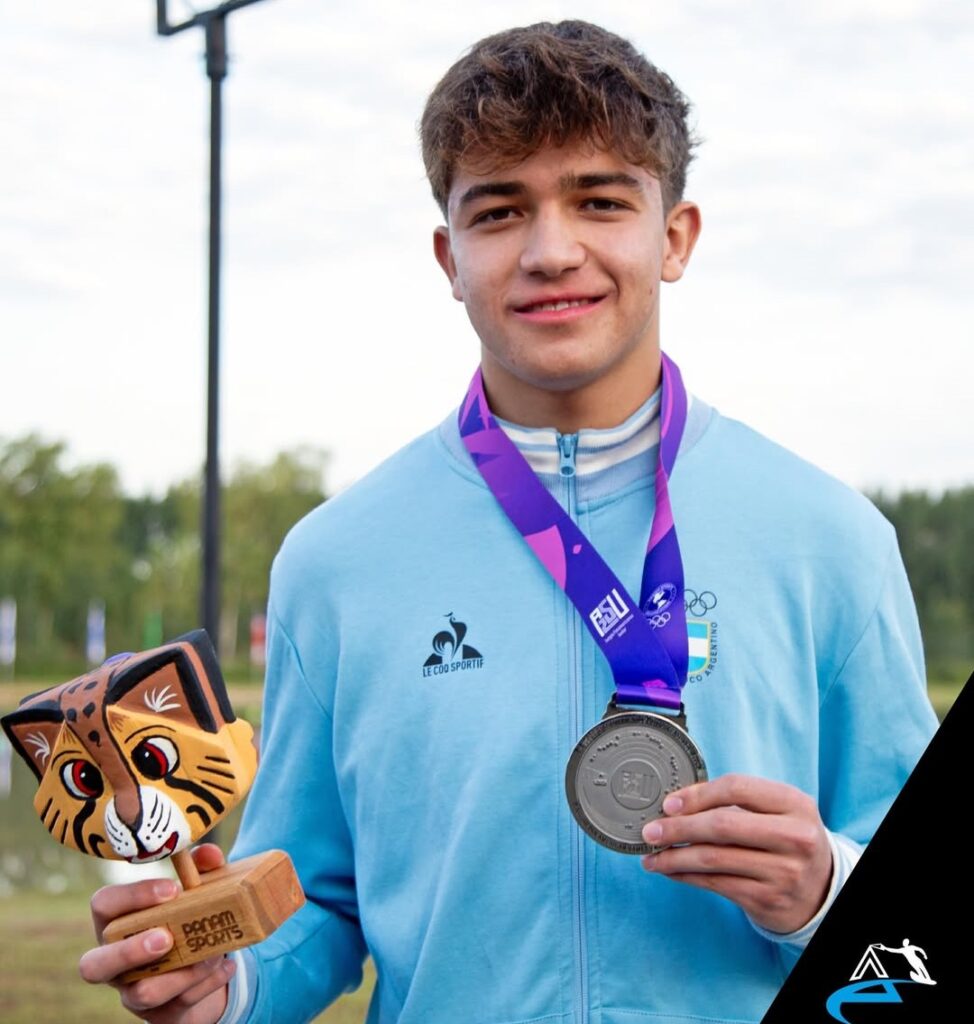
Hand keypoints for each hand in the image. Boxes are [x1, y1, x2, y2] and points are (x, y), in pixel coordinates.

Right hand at [79, 844, 233, 1022]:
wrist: (205, 968)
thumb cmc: (189, 919)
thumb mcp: (196, 890)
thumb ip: (201, 869)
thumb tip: (210, 855)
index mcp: (116, 922)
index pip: (103, 905)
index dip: (131, 896)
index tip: (172, 889)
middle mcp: (114, 962)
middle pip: (94, 966)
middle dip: (129, 952)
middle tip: (165, 938)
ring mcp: (133, 992)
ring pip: (141, 994)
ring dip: (182, 972)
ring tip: (212, 953)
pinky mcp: (160, 1015)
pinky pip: (178, 1006)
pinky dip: (208, 984)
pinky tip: (227, 966)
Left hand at [640, 774, 832, 933]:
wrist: (821, 890)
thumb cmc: (786, 840)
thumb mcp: (776, 811)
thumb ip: (734, 801)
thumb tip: (676, 804)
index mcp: (795, 804)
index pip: (737, 788)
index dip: (697, 795)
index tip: (669, 804)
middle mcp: (794, 837)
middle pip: (722, 825)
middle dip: (678, 828)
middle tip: (650, 831)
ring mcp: (783, 871)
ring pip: (714, 860)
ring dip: (674, 858)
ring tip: (652, 857)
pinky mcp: (768, 899)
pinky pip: (716, 884)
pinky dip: (686, 877)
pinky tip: (670, 871)